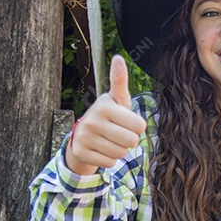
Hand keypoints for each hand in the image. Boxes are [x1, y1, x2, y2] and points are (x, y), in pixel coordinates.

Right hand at [65, 55, 147, 175]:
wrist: (83, 135)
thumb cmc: (109, 115)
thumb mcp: (117, 99)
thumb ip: (120, 80)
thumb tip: (118, 57)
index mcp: (104, 106)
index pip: (140, 126)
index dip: (137, 127)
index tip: (126, 122)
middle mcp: (92, 120)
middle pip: (131, 141)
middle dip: (129, 140)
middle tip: (118, 133)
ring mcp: (84, 137)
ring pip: (121, 153)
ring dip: (119, 150)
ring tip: (109, 141)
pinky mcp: (81, 152)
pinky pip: (110, 163)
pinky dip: (109, 159)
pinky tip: (101, 150)